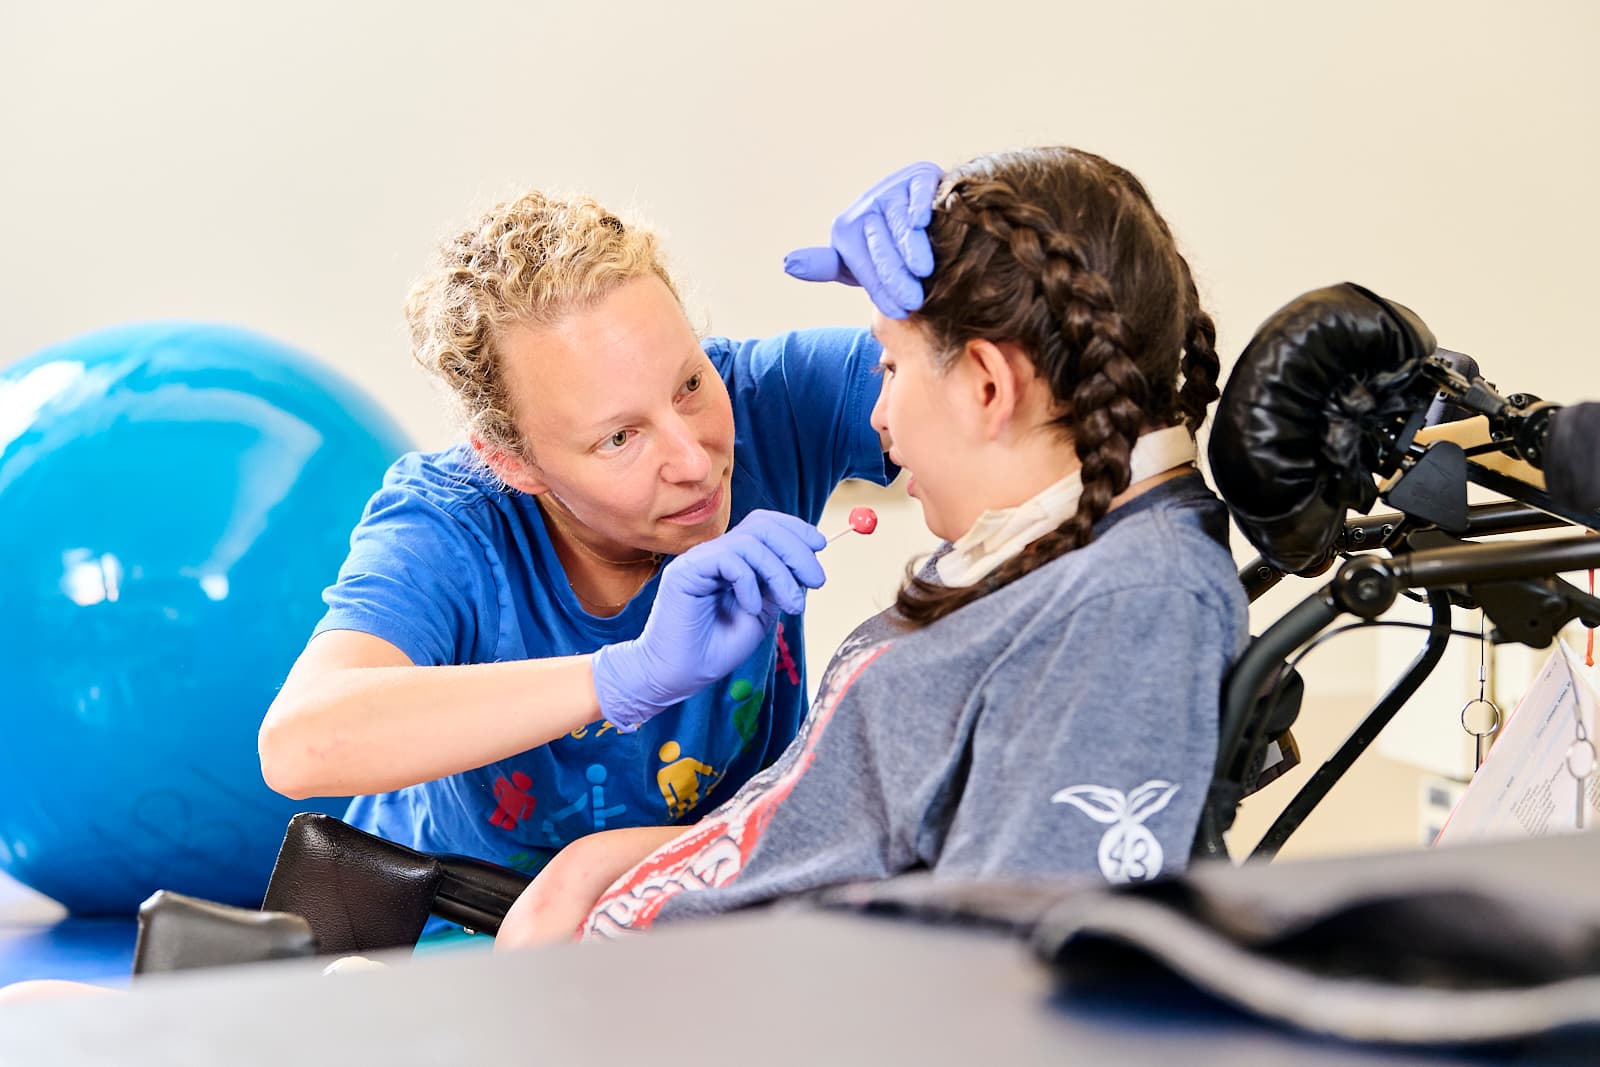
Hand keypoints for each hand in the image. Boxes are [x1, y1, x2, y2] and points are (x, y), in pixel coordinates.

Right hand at [591, 511, 825, 731]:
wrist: (678, 676)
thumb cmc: (714, 650)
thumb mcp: (760, 615)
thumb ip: (777, 587)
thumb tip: (805, 564)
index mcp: (732, 560)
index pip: (764, 526)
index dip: (795, 529)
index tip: (820, 547)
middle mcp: (714, 554)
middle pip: (761, 526)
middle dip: (796, 549)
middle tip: (817, 580)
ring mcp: (699, 561)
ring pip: (750, 543)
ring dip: (780, 573)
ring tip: (792, 605)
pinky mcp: (686, 572)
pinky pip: (729, 559)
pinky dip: (749, 583)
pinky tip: (752, 609)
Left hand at [784, 161, 942, 318]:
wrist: (916, 210)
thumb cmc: (882, 246)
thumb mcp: (850, 261)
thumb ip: (824, 265)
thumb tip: (787, 264)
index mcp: (846, 230)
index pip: (863, 265)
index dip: (880, 290)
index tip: (898, 312)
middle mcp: (866, 208)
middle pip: (881, 246)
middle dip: (896, 276)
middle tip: (913, 301)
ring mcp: (892, 191)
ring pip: (900, 222)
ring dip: (911, 247)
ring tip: (922, 271)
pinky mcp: (918, 176)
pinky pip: (919, 191)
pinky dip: (920, 204)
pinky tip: (921, 221)